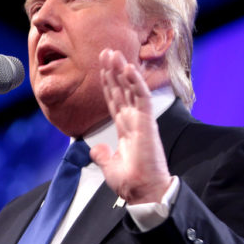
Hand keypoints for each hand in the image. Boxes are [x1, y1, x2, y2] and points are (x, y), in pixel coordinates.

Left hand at [89, 49, 171, 204]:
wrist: (142, 191)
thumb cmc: (131, 182)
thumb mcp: (110, 166)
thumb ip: (103, 155)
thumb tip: (96, 149)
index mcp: (125, 128)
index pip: (115, 101)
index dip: (108, 84)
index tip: (101, 68)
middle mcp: (133, 120)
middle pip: (121, 90)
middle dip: (113, 71)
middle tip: (106, 52)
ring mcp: (141, 119)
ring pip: (131, 89)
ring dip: (122, 70)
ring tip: (114, 53)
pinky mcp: (147, 122)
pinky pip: (141, 97)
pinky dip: (135, 82)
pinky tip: (128, 68)